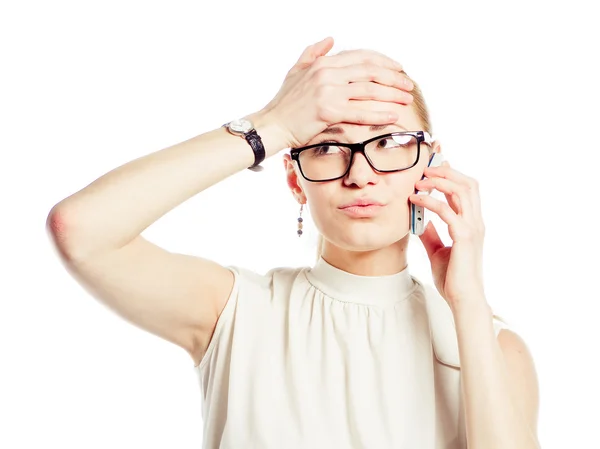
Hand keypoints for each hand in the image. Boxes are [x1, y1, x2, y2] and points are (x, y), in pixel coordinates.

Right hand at [260, 37, 414, 148]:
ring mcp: (328, 91)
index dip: (383, 61)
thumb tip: (330, 40)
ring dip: (392, 94)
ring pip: (369, 90)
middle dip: (393, 77)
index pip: (361, 56)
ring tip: (406, 99)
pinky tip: (393, 116)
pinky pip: (360, 111)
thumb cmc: (284, 103)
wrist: (271, 125)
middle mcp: (327, 73)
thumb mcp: (296, 71)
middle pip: (370, 71)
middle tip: (408, 85)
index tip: (398, 69)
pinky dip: (379, 114)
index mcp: (323, 63)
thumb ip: (313, 53)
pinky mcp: (328, 111)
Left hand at [409, 161, 487, 311]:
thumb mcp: (437, 251)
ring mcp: (472, 228)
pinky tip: (415, 199)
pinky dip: (429, 201)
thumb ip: (431, 234)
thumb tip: (420, 221)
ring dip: (440, 180)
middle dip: (447, 172)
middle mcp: (476, 222)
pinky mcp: (464, 236)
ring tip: (419, 180)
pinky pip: (446, 210)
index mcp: (472, 224)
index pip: (465, 191)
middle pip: (469, 184)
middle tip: (425, 169)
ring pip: (462, 190)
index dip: (451, 176)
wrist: (462, 299)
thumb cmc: (452, 278)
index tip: (433, 167)